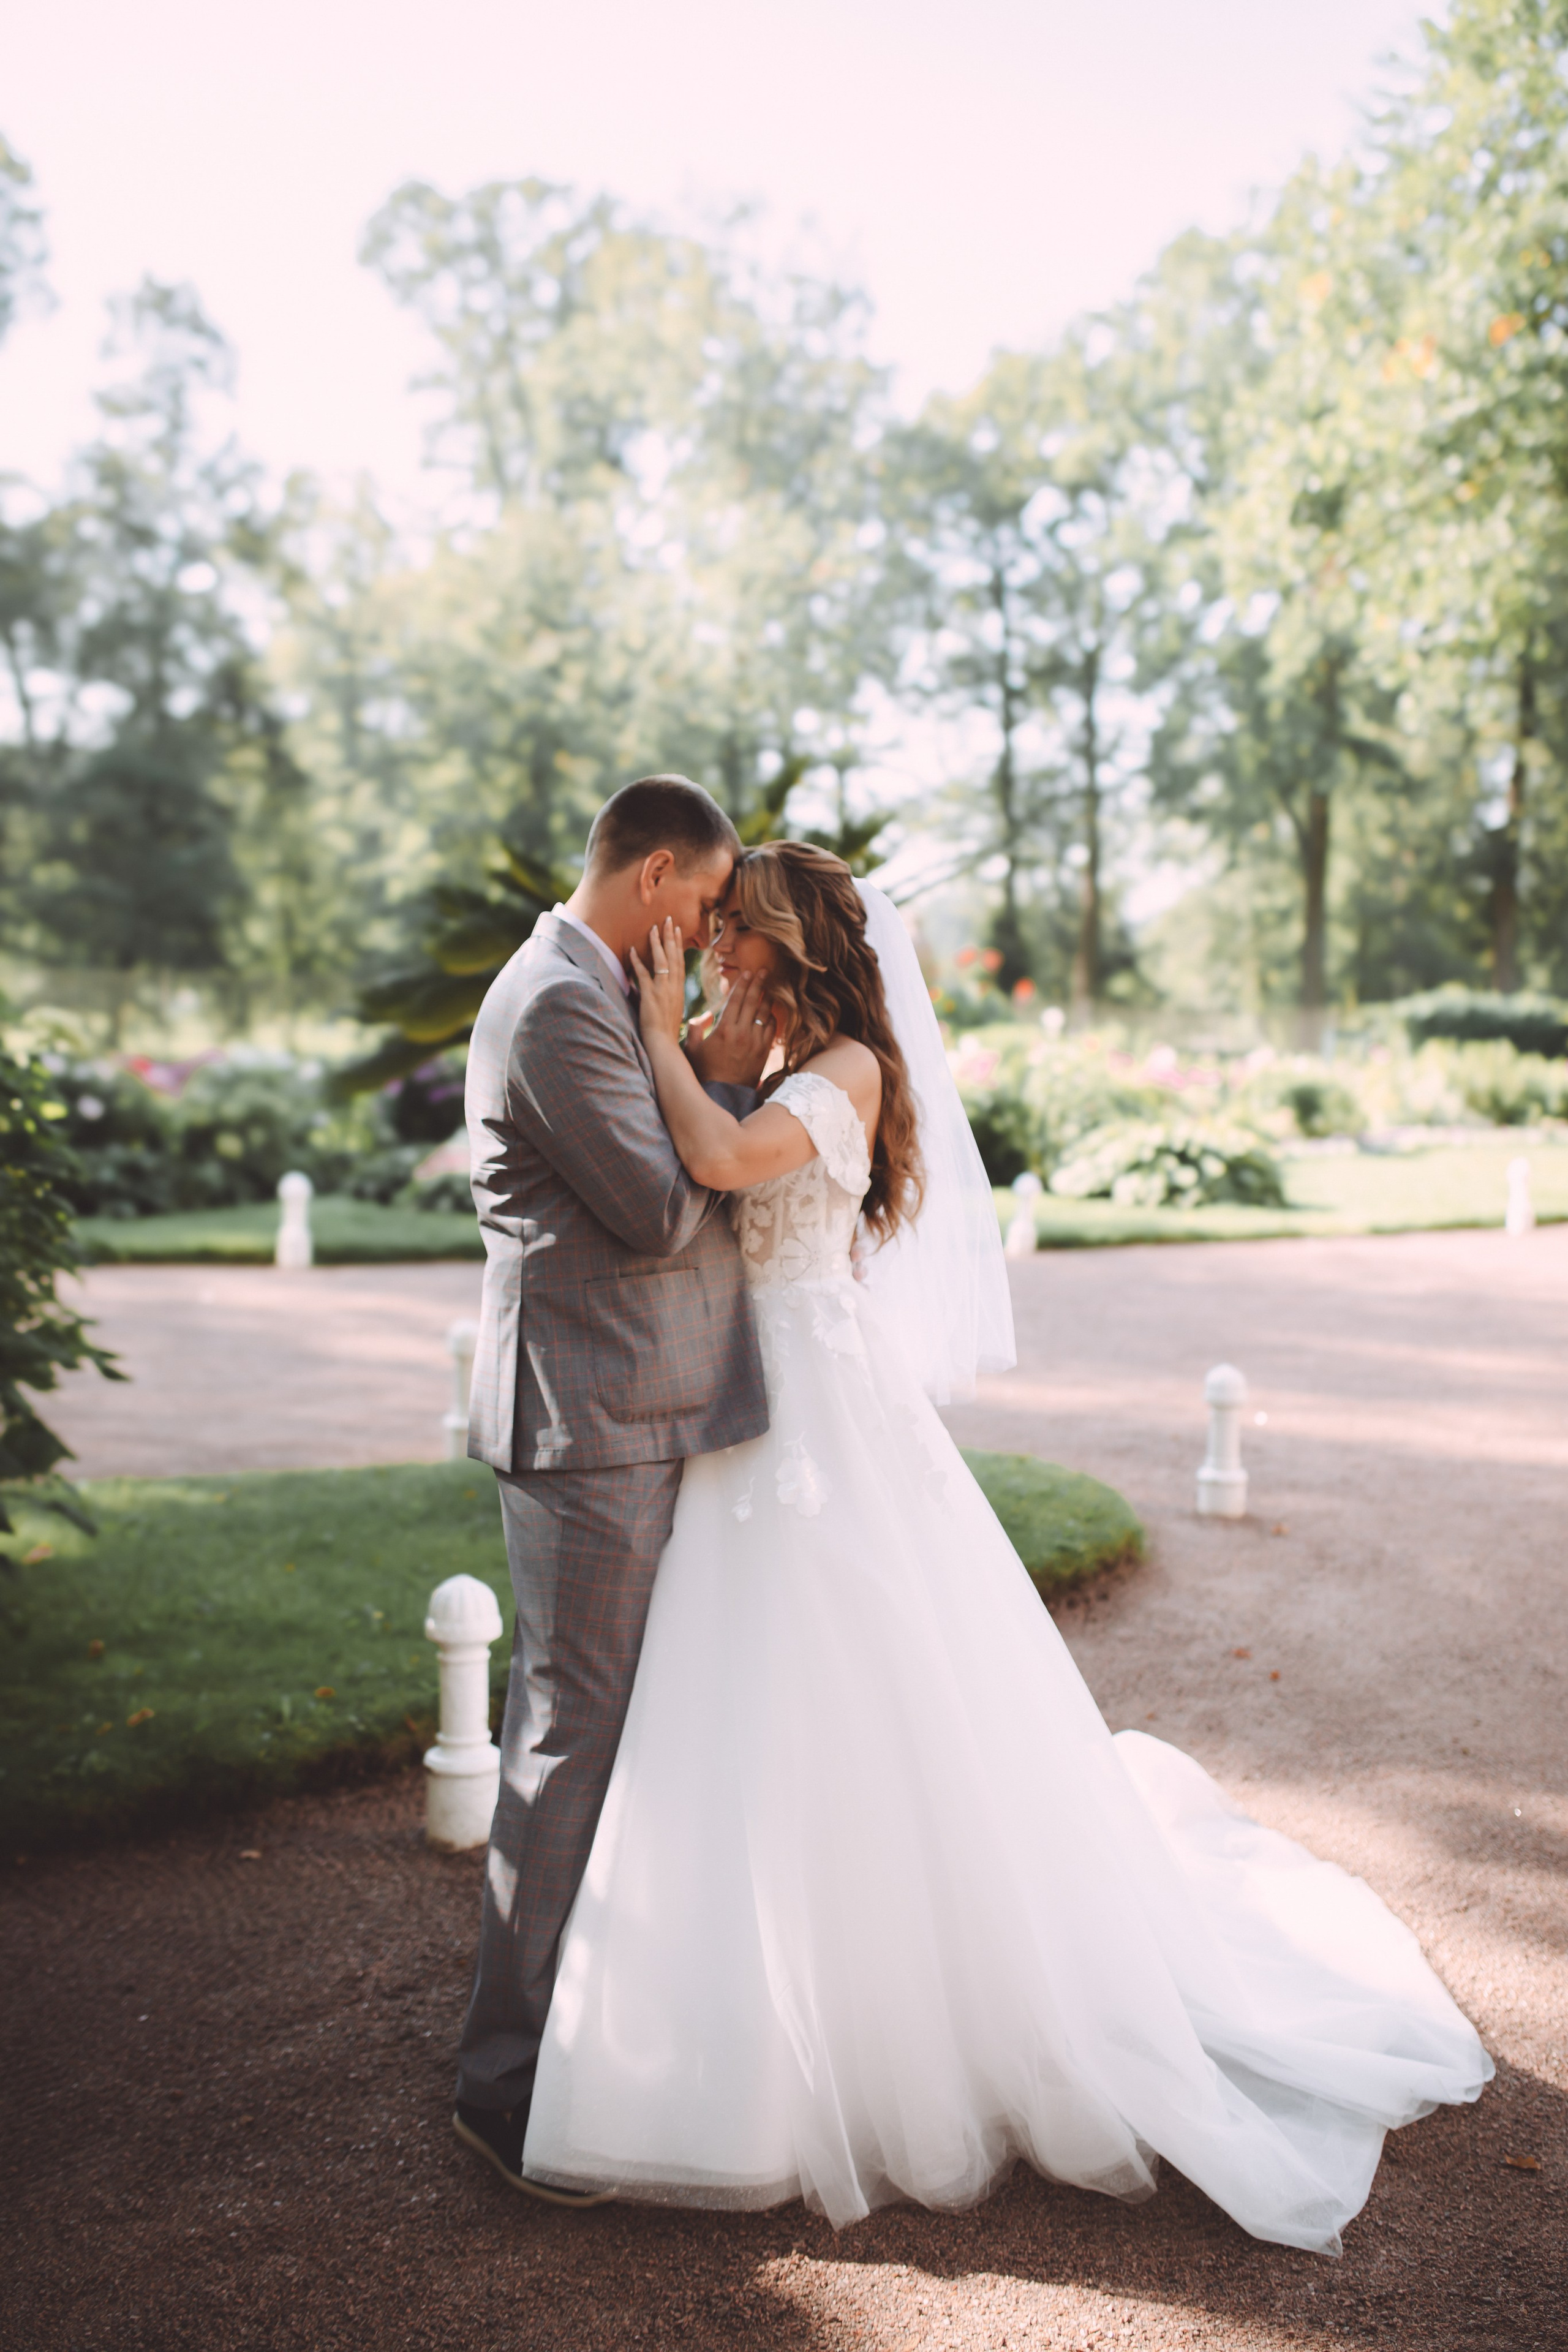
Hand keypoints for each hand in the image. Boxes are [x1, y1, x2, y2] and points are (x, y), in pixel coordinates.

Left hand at [628, 917, 689, 1050]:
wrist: (664, 1046)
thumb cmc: (667, 1034)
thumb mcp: (674, 1013)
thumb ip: (670, 1000)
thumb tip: (668, 994)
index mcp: (679, 990)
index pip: (680, 962)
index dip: (678, 945)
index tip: (677, 931)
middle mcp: (674, 987)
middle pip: (674, 956)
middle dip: (670, 937)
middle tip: (668, 920)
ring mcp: (663, 991)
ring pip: (662, 961)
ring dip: (657, 943)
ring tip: (653, 927)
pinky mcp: (651, 996)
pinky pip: (643, 974)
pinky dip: (638, 962)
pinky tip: (633, 951)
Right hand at [687, 967, 775, 1087]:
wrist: (723, 1094)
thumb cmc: (704, 1072)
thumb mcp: (692, 1050)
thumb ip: (694, 1031)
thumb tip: (698, 1019)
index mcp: (723, 1029)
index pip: (736, 1000)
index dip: (743, 984)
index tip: (748, 972)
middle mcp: (742, 1032)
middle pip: (753, 1002)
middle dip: (759, 984)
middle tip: (764, 970)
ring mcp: (755, 1042)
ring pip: (765, 1014)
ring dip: (767, 999)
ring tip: (769, 989)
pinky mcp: (764, 1052)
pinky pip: (772, 1030)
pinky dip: (772, 1019)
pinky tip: (770, 1013)